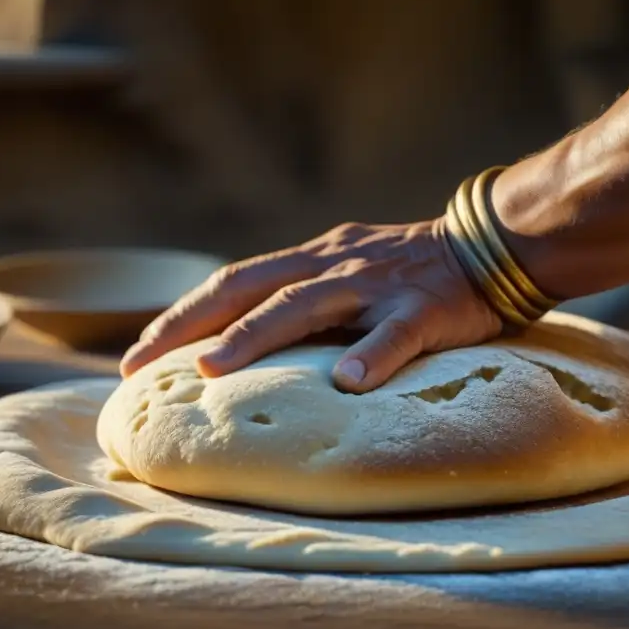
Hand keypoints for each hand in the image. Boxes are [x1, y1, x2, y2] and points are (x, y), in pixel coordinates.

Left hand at [119, 219, 502, 391]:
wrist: (490, 246)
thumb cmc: (413, 272)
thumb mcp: (351, 273)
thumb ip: (309, 298)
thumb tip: (257, 346)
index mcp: (314, 259)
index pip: (234, 282)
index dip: (182, 315)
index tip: (137, 353)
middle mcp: (334, 265)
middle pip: (248, 287)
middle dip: (190, 324)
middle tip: (141, 364)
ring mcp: (377, 283)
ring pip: (306, 305)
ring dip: (255, 335)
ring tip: (212, 370)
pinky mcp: (423, 307)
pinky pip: (396, 332)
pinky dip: (372, 354)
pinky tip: (350, 382)